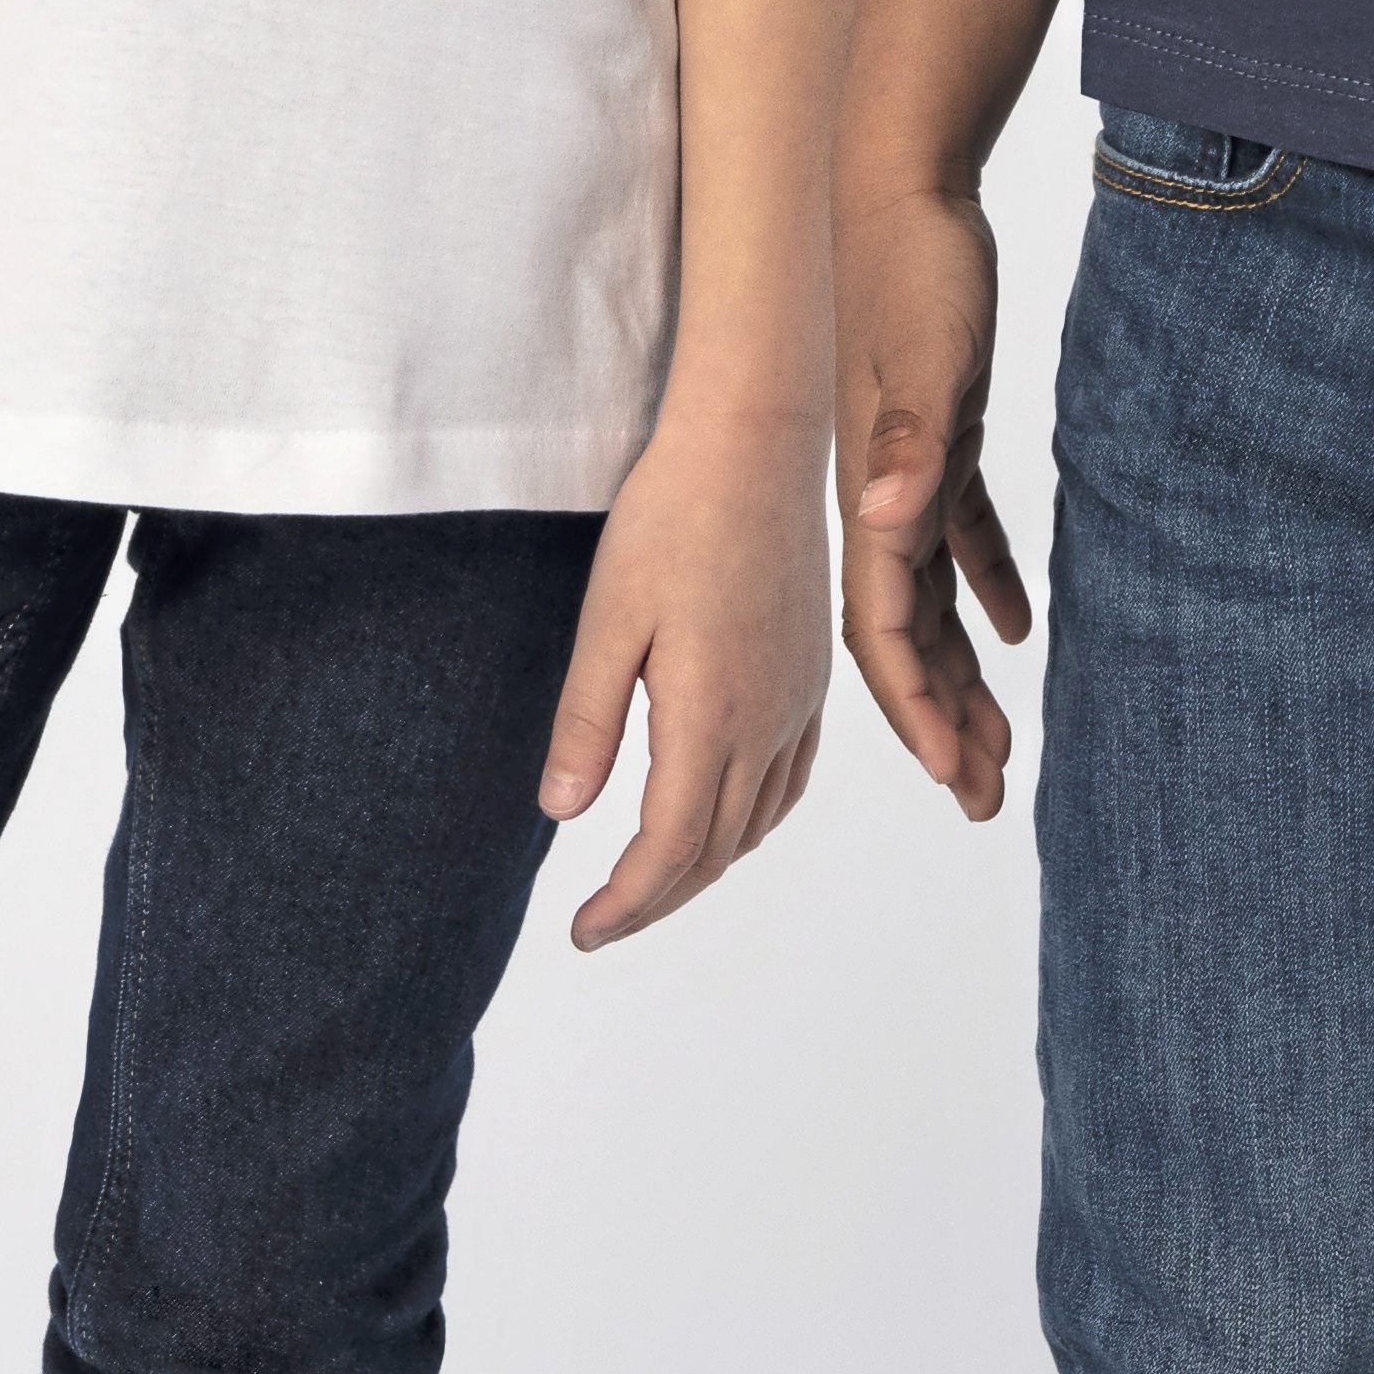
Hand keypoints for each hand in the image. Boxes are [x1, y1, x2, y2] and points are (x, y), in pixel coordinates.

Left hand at [538, 408, 830, 948]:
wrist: (755, 441)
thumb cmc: (670, 517)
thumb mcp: (607, 617)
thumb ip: (588, 720)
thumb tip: (562, 813)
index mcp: (712, 715)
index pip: (670, 849)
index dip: (626, 905)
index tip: (582, 932)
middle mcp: (767, 720)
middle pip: (715, 850)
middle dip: (658, 900)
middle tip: (603, 924)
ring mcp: (798, 698)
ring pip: (756, 821)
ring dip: (704, 865)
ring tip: (650, 880)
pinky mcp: (811, 672)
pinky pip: (789, 779)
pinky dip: (751, 821)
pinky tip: (722, 815)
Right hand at [837, 181, 1029, 821]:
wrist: (897, 182)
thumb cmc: (914, 264)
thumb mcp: (925, 353)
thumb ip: (907, 438)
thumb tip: (886, 517)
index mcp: (871, 495)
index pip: (887, 630)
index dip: (919, 709)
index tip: (959, 778)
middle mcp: (880, 495)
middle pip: (903, 634)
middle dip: (939, 720)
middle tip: (985, 797)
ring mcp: (907, 464)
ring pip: (930, 597)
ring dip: (960, 670)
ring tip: (998, 744)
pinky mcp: (940, 429)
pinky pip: (961, 533)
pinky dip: (986, 584)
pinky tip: (1020, 627)